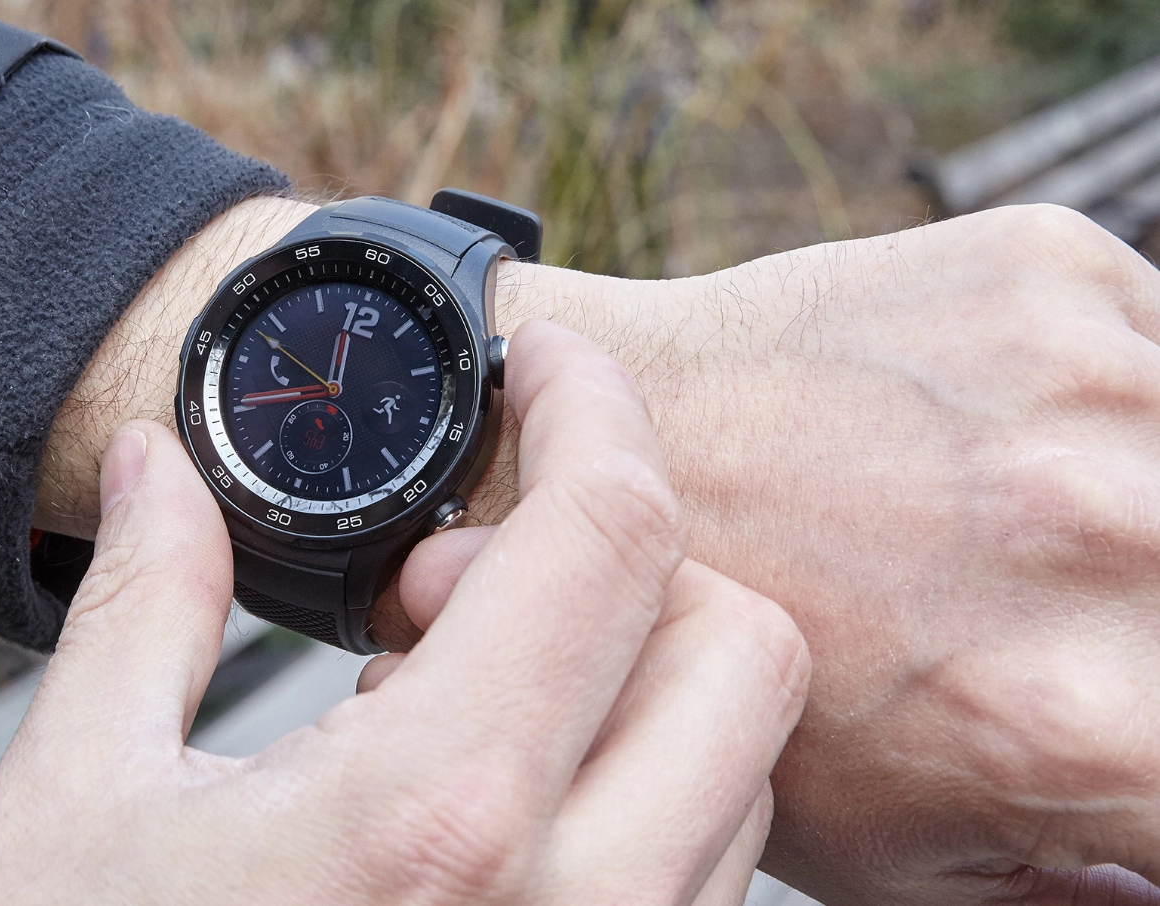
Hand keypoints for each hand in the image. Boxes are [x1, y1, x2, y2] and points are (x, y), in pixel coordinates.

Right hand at [0, 322, 808, 905]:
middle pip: (741, 645)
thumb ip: (147, 603)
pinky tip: (484, 814)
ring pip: (742, 769)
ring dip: (629, 685)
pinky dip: (637, 792)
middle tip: (454, 593)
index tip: (544, 369)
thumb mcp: (81, 797)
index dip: (591, 410)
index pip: (610, 540)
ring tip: (443, 713)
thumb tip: (147, 466)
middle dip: (626, 568)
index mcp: (431, 815)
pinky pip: (704, 877)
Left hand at [486, 205, 1159, 902]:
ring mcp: (1085, 388)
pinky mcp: (1044, 269)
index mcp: (1085, 721)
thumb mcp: (889, 849)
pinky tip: (1007, 426)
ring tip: (1024, 520)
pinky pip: (1156, 334)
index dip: (1156, 747)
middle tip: (1060, 611)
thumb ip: (1059, 886)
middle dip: (1138, 618)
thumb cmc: (713, 660)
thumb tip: (1146, 876)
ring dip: (1137, 497)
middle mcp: (1114, 543)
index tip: (1108, 696)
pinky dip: (1111, 395)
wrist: (605, 449)